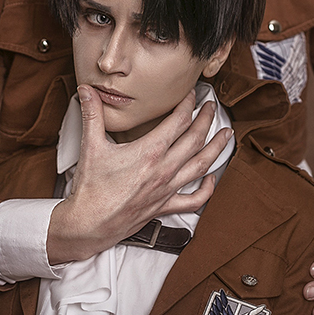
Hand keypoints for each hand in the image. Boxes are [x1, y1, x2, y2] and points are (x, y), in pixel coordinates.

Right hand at [47, 85, 233, 264]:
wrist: (89, 224)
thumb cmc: (91, 189)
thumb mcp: (91, 146)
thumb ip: (92, 114)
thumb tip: (86, 90)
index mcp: (149, 152)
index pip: (178, 121)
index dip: (188, 104)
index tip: (192, 94)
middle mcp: (163, 170)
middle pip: (195, 139)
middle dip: (206, 119)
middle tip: (212, 106)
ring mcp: (167, 189)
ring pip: (201, 166)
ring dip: (217, 148)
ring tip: (227, 135)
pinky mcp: (164, 206)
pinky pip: (193, 200)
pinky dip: (207, 189)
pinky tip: (211, 179)